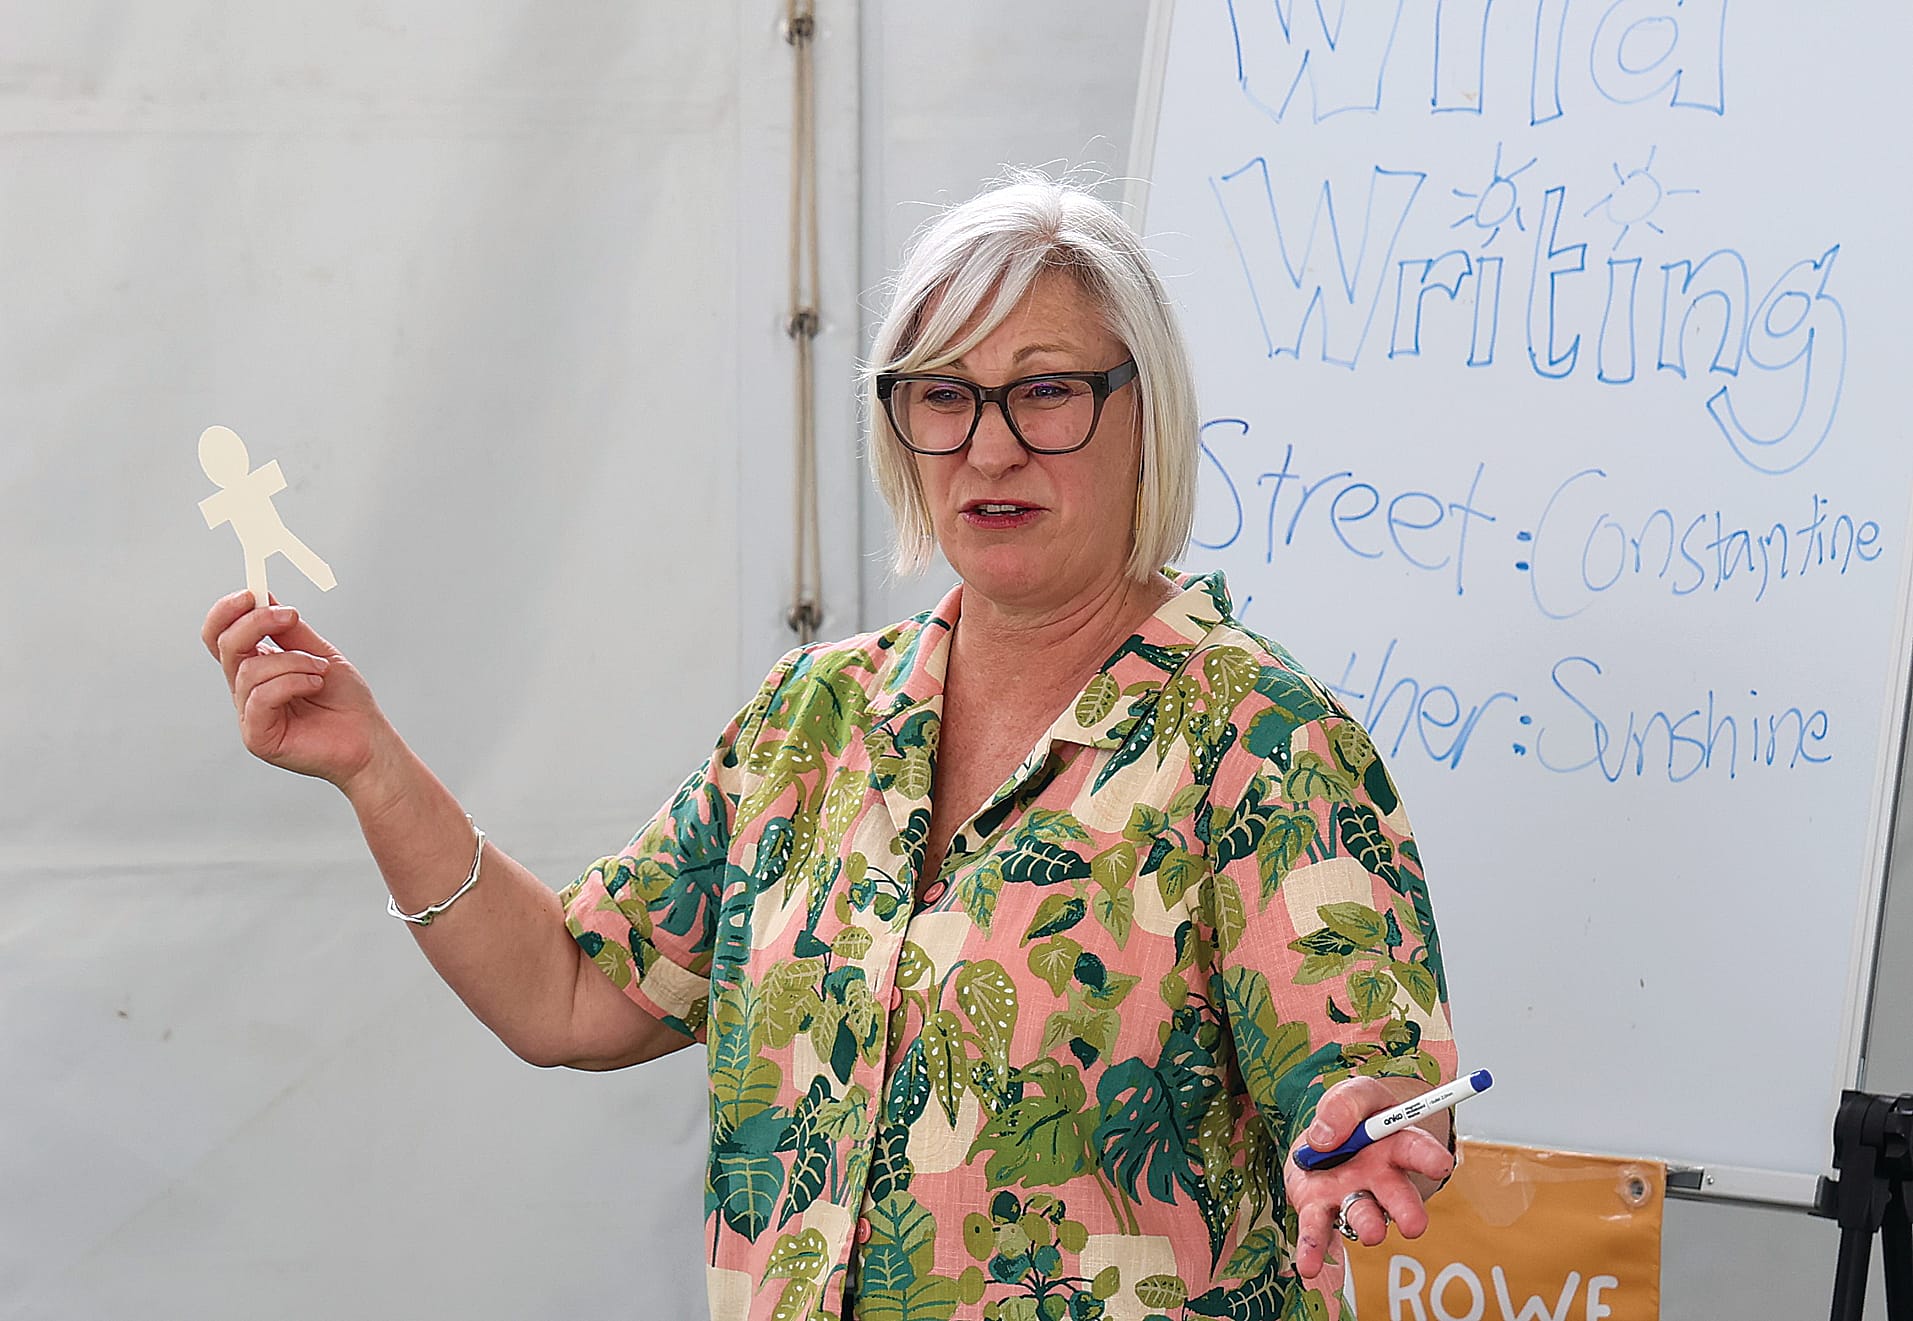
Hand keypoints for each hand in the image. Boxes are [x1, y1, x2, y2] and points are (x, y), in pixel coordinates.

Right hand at [202, 591, 394, 796]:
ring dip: (293, 661)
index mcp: (256, 668)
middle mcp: (246, 691)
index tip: (251, 592)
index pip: (219, 637)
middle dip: (256, 623)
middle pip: (225, 647)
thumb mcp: (319, 653)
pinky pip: (261, 698)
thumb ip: (288, 630)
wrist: (369, 741)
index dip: (226, 613)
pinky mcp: (258, 737)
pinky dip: (291, 682)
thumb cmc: (345, 702)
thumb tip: (263, 596)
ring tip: (320, 671)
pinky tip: (315, 685)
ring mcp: (249, 715)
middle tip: (291, 615)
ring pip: (250, 670)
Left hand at [1284, 1075, 1455, 1280]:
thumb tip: (1323, 1137)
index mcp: (1395, 1144)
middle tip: (1415, 1225)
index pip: (1417, 1149)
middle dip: (1407, 1210)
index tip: (1443, 1163)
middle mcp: (1379, 1178)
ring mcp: (1351, 1196)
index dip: (1431, 1157)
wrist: (1327, 1137)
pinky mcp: (1320, 1208)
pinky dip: (1313, 1249)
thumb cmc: (1353, 1116)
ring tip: (1371, 1233)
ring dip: (1367, 1225)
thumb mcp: (1353, 1095)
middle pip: (1397, 1195)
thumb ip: (1344, 1105)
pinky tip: (1309, 1266)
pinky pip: (1318, 1230)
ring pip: (1363, 1214)